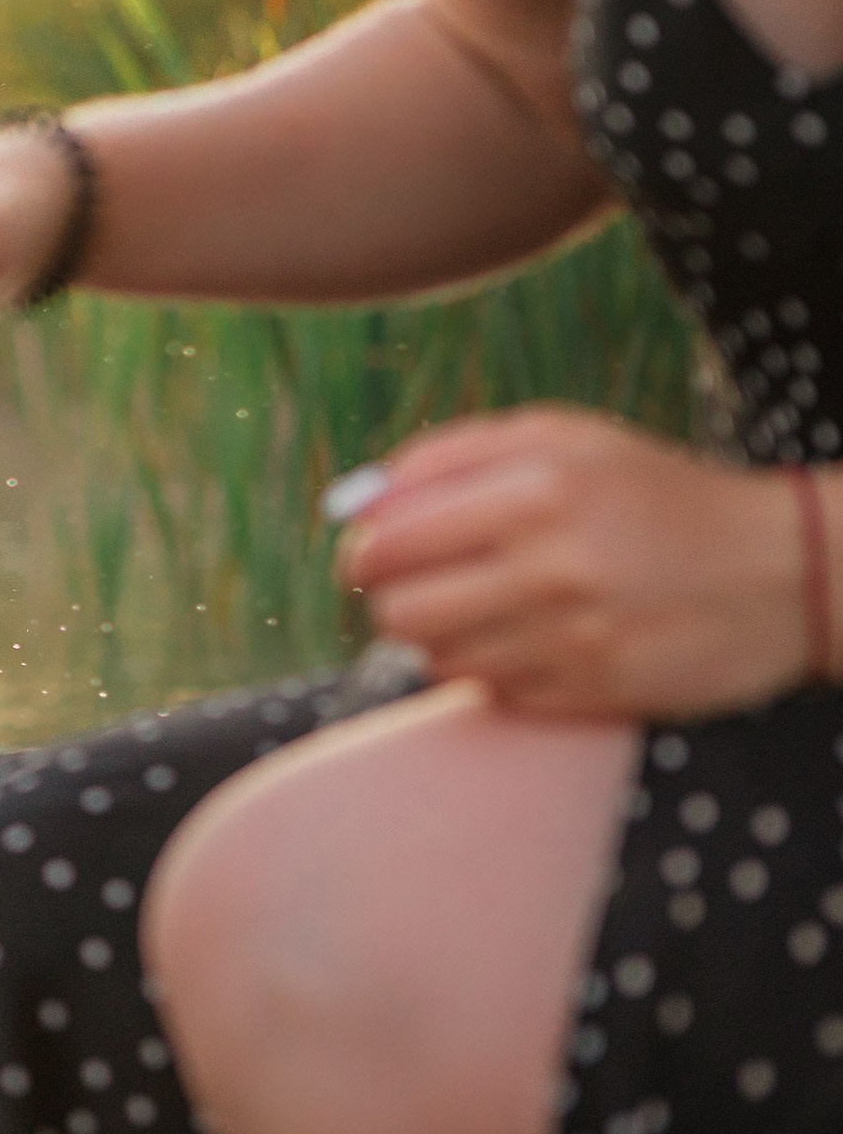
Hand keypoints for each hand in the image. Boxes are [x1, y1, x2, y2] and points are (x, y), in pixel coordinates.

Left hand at [339, 404, 811, 720]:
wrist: (781, 570)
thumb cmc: (650, 492)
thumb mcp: (561, 439)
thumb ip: (446, 458)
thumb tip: (352, 503)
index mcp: (537, 489)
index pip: (386, 542)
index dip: (365, 550)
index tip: (377, 550)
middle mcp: (552, 567)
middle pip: (396, 610)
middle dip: (392, 597)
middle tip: (422, 582)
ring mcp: (573, 639)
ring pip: (435, 657)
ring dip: (442, 634)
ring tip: (487, 605)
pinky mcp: (591, 694)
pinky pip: (489, 691)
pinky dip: (492, 668)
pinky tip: (533, 638)